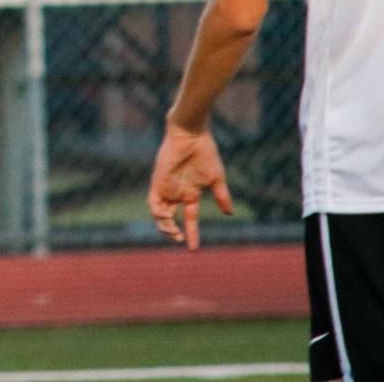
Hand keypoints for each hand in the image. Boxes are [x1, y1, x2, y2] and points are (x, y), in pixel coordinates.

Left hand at [148, 120, 233, 249]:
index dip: (192, 233)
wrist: (192, 135)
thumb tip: (230, 213)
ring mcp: (166, 188)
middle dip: (172, 232)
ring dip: (164, 225)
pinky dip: (157, 212)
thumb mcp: (216, 179)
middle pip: (170, 219)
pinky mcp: (158, 181)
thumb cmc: (205, 153)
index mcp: (190, 194)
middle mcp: (176, 193)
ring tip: (173, 232)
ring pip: (160, 213)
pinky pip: (153, 201)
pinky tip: (167, 216)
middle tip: (180, 239)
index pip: (189, 219)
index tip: (194, 249)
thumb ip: (222, 196)